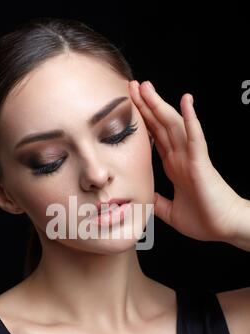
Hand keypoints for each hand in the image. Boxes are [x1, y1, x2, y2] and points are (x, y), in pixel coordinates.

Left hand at [129, 80, 243, 242]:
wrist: (225, 228)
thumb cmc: (204, 219)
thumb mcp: (169, 211)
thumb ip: (156, 201)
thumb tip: (142, 196)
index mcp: (174, 166)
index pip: (155, 137)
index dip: (142, 121)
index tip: (128, 105)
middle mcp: (181, 157)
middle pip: (160, 125)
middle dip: (146, 105)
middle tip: (131, 86)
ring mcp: (192, 157)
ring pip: (174, 125)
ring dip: (160, 105)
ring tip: (146, 87)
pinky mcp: (201, 163)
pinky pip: (195, 137)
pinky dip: (191, 119)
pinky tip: (186, 101)